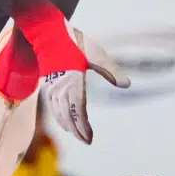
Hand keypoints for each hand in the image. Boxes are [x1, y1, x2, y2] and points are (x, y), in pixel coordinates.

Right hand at [40, 26, 129, 144]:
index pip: (78, 110)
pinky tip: (64, 122)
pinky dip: (59, 117)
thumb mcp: (96, 54)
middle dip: (76, 131)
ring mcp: (51, 88)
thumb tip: (127, 85)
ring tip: (78, 135)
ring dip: (68, 126)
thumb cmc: (73, 43)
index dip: (83, 127)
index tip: (89, 138)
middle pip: (67, 116)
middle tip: (86, 141)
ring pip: (59, 113)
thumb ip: (111, 71)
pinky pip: (53, 107)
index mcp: (73, 81)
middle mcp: (60, 88)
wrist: (48, 33)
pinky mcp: (47, 87)